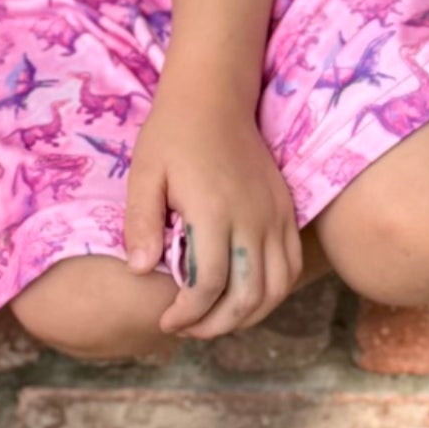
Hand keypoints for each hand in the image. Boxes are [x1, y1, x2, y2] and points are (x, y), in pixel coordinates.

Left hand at [123, 79, 300, 338]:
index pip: (208, 284)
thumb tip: (138, 270)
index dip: (187, 313)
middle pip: (248, 295)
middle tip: (185, 329)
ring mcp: (276, 216)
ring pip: (276, 287)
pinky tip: (242, 299)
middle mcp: (253, 218)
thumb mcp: (144, 174)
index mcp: (214, 211)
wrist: (215, 98)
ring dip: (247, 316)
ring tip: (212, 322)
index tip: (165, 321)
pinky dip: (271, 293)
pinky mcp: (287, 212)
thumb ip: (141, 222)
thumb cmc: (172, 135)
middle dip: (215, 324)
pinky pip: (289, 266)